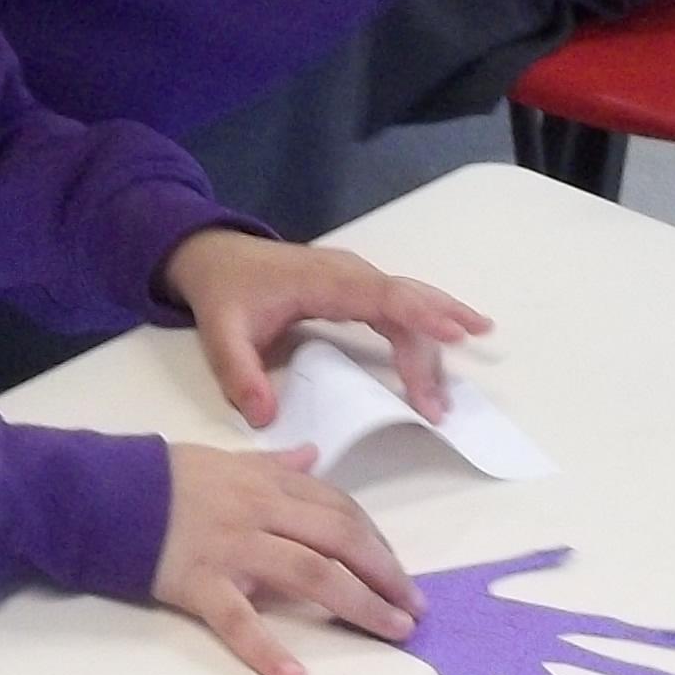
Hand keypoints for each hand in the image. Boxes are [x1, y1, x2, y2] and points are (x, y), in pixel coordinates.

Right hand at [155, 443, 422, 674]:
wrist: (96, 492)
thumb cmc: (161, 479)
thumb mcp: (223, 460)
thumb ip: (271, 464)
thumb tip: (313, 455)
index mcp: (266, 484)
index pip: (337, 509)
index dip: (376, 541)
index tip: (400, 573)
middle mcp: (259, 513)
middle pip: (338, 539)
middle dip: (385, 573)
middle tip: (414, 609)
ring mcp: (232, 548)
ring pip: (310, 574)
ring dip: (359, 603)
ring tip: (391, 631)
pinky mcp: (199, 584)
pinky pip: (239, 621)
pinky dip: (268, 652)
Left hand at [158, 227, 487, 427]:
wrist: (215, 257)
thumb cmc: (225, 292)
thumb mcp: (220, 334)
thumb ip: (239, 374)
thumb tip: (264, 417)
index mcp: (323, 282)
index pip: (383, 295)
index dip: (421, 315)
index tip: (455, 336)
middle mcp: (350, 275)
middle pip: (406, 304)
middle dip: (430, 349)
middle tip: (440, 404)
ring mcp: (356, 280)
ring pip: (410, 303)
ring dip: (437, 336)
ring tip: (459, 380)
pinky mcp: (357, 290)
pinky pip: (400, 306)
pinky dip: (427, 323)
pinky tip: (455, 336)